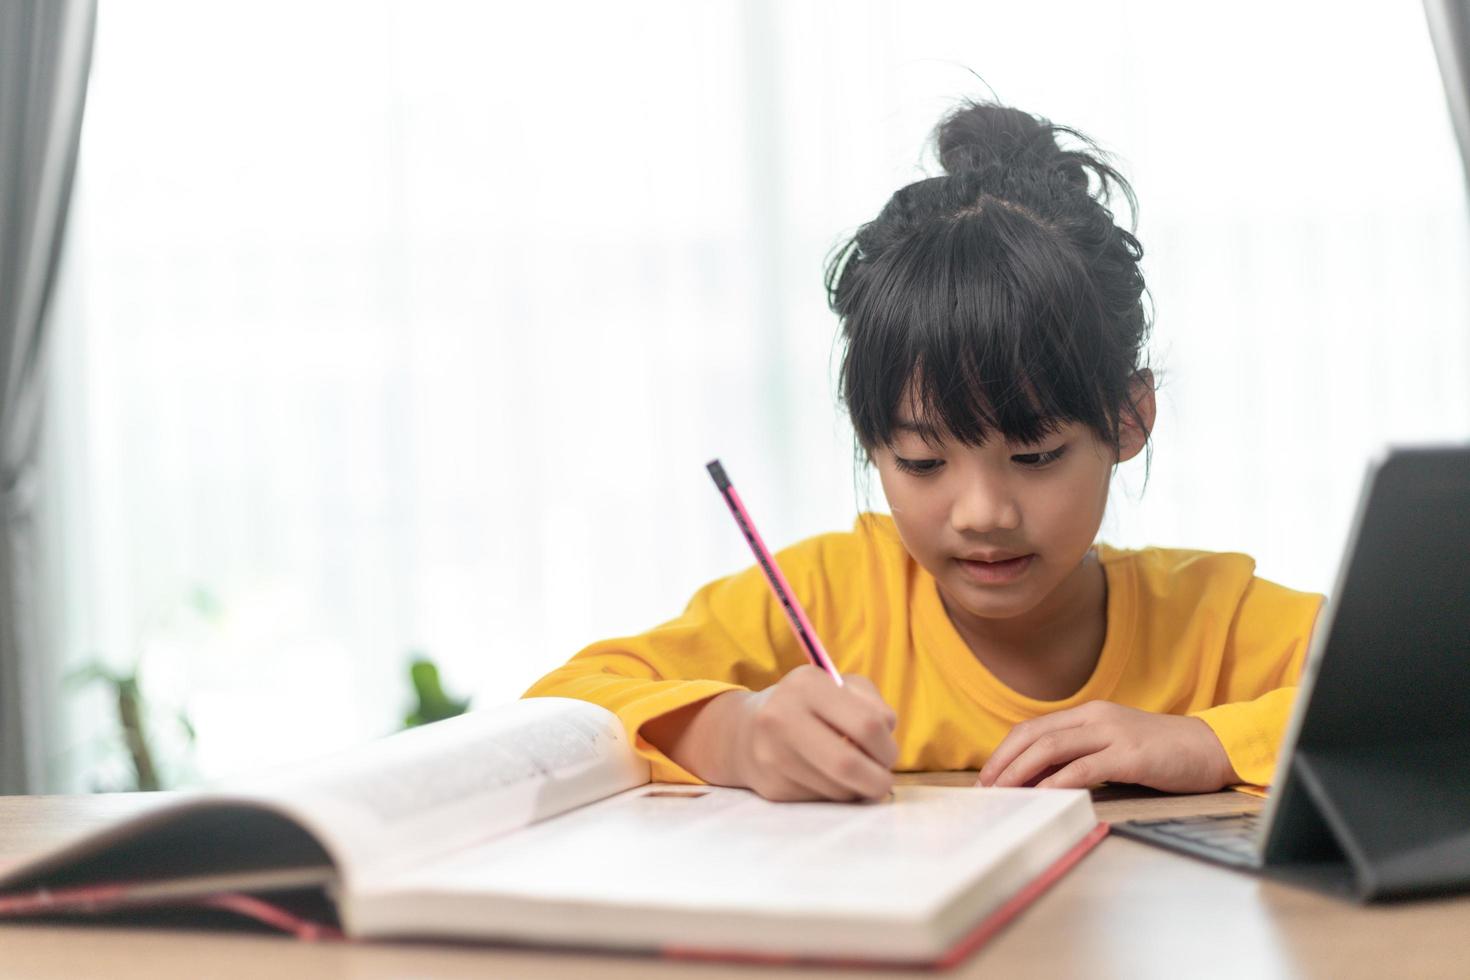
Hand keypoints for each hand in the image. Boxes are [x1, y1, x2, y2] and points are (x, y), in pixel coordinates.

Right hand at [729, 665, 897, 802]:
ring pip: (837, 789)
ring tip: (852, 774)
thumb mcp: (838, 687)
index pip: (867, 724)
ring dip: (856, 788)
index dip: (887, 746)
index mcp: (807, 684)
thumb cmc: (807, 706)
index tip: (888, 753)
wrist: (745, 731)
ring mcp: (773, 755)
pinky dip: (834, 794)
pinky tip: (825, 778)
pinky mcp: (772, 787)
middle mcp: (783, 716)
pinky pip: (821, 801)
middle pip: (848, 763)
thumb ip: (872, 703)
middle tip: (882, 779)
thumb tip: (886, 734)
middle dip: (877, 779)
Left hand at [975, 701, 1237, 793]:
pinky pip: (1083, 768)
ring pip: (1052, 748)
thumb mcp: (1114, 746)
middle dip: (1004, 762)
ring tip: (1004, 792)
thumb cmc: (1162, 754)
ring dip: (1021, 771)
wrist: (1212, 748)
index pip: (1033, 728)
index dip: (1006, 751)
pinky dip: (1056, 783)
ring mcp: (1113, 734)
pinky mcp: (1130, 756)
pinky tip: (1041, 797)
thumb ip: (1081, 755)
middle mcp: (1096, 718)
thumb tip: (1039, 778)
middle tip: (985, 787)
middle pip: (1034, 735)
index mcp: (1088, 714)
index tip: (988, 775)